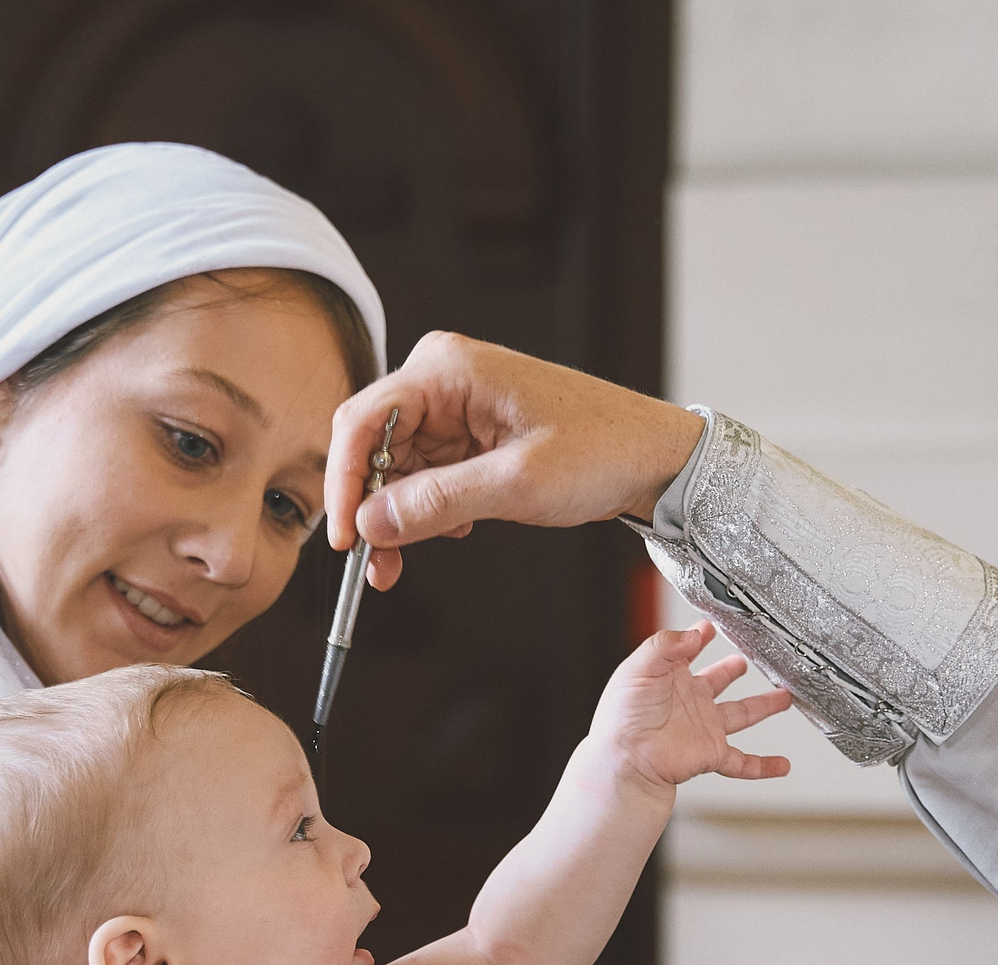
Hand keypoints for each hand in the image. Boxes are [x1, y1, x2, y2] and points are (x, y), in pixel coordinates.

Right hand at [325, 333, 705, 587]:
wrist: (654, 456)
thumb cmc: (601, 451)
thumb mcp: (515, 484)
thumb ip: (436, 502)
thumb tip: (371, 522)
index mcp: (448, 368)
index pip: (362, 420)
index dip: (343, 482)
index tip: (345, 537)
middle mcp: (443, 377)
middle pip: (371, 443)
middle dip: (369, 506)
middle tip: (374, 563)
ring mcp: (454, 404)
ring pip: (393, 465)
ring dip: (396, 516)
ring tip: (402, 564)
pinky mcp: (467, 431)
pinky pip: (423, 472)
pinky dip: (425, 509)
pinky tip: (451, 531)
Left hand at [589, 621, 793, 793]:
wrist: (627, 758)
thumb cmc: (622, 717)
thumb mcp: (640, 667)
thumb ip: (666, 645)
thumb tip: (692, 634)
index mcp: (670, 678)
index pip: (687, 651)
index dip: (699, 637)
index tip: (712, 625)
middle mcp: (689, 702)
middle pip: (718, 681)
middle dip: (731, 670)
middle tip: (746, 659)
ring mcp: (703, 728)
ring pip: (741, 715)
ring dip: (763, 707)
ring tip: (784, 697)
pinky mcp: (712, 753)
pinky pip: (744, 763)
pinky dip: (764, 766)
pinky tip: (781, 765)